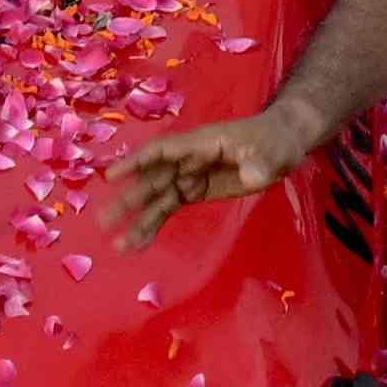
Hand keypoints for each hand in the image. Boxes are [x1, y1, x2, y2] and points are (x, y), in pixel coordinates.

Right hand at [102, 100, 324, 246]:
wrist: (282, 144)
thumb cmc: (276, 141)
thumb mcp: (274, 152)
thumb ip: (260, 163)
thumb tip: (253, 174)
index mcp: (202, 143)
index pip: (163, 151)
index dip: (137, 162)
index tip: (112, 176)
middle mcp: (189, 159)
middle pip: (153, 179)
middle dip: (130, 199)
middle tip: (104, 220)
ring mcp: (191, 175)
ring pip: (158, 198)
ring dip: (138, 220)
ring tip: (118, 245)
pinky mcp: (197, 190)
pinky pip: (170, 207)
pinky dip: (154, 224)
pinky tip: (138, 243)